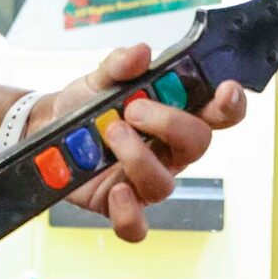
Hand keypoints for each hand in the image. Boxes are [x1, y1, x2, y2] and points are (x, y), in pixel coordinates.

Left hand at [37, 43, 245, 240]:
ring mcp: (145, 180)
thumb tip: (139, 53)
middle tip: (134, 110)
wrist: (47, 128)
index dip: (230, 105)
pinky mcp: (119, 205)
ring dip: (138, 157)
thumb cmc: (85, 104)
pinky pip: (136, 226)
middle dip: (170, 124)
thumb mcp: (99, 78)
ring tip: (109, 133)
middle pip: (197, 144)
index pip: (217, 113)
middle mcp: (168, 151)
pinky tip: (115, 190)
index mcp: (174, 115)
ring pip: (165, 183)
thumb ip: (119, 65)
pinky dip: (128, 213)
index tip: (226, 90)